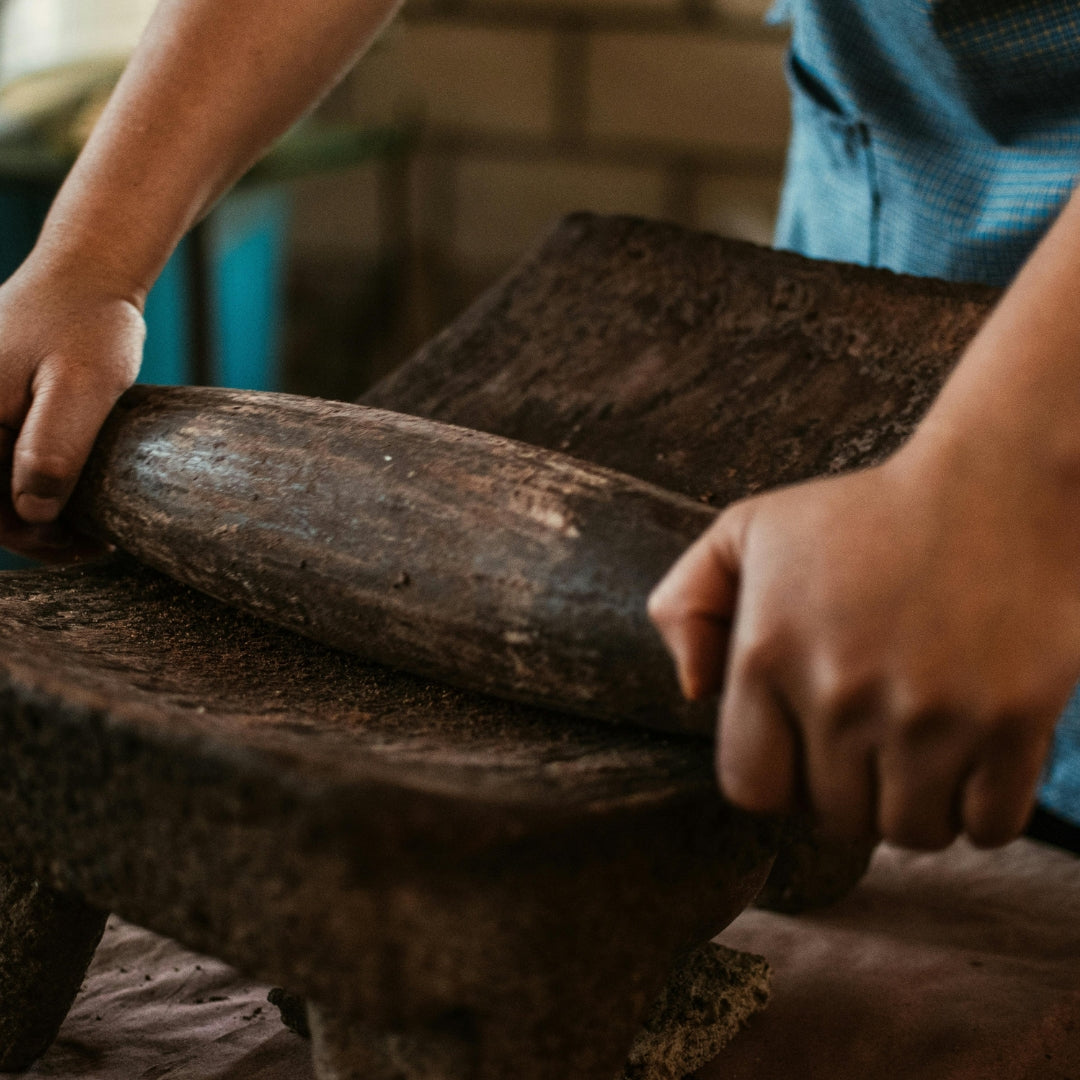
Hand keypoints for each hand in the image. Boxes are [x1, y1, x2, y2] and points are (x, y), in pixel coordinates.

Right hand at [0, 249, 143, 557]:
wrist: (85, 277)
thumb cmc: (87, 325)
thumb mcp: (83, 387)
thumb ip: (54, 448)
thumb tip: (33, 511)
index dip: (27, 537)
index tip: (81, 546)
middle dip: (34, 532)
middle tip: (94, 543)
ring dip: (34, 515)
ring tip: (90, 528)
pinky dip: (30, 486)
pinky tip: (73, 498)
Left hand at [648, 438, 1079, 849]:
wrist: (996, 486)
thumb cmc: (866, 514)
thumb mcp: (747, 532)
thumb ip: (686, 605)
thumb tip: (694, 692)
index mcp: (766, 654)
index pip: (751, 788)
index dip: (780, 777)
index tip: (806, 751)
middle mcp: (840, 694)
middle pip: (836, 818)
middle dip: (851, 788)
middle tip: (873, 737)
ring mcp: (928, 714)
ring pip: (912, 833)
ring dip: (916, 806)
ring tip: (920, 749)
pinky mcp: (1010, 722)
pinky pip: (990, 827)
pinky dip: (983, 811)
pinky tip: (972, 759)